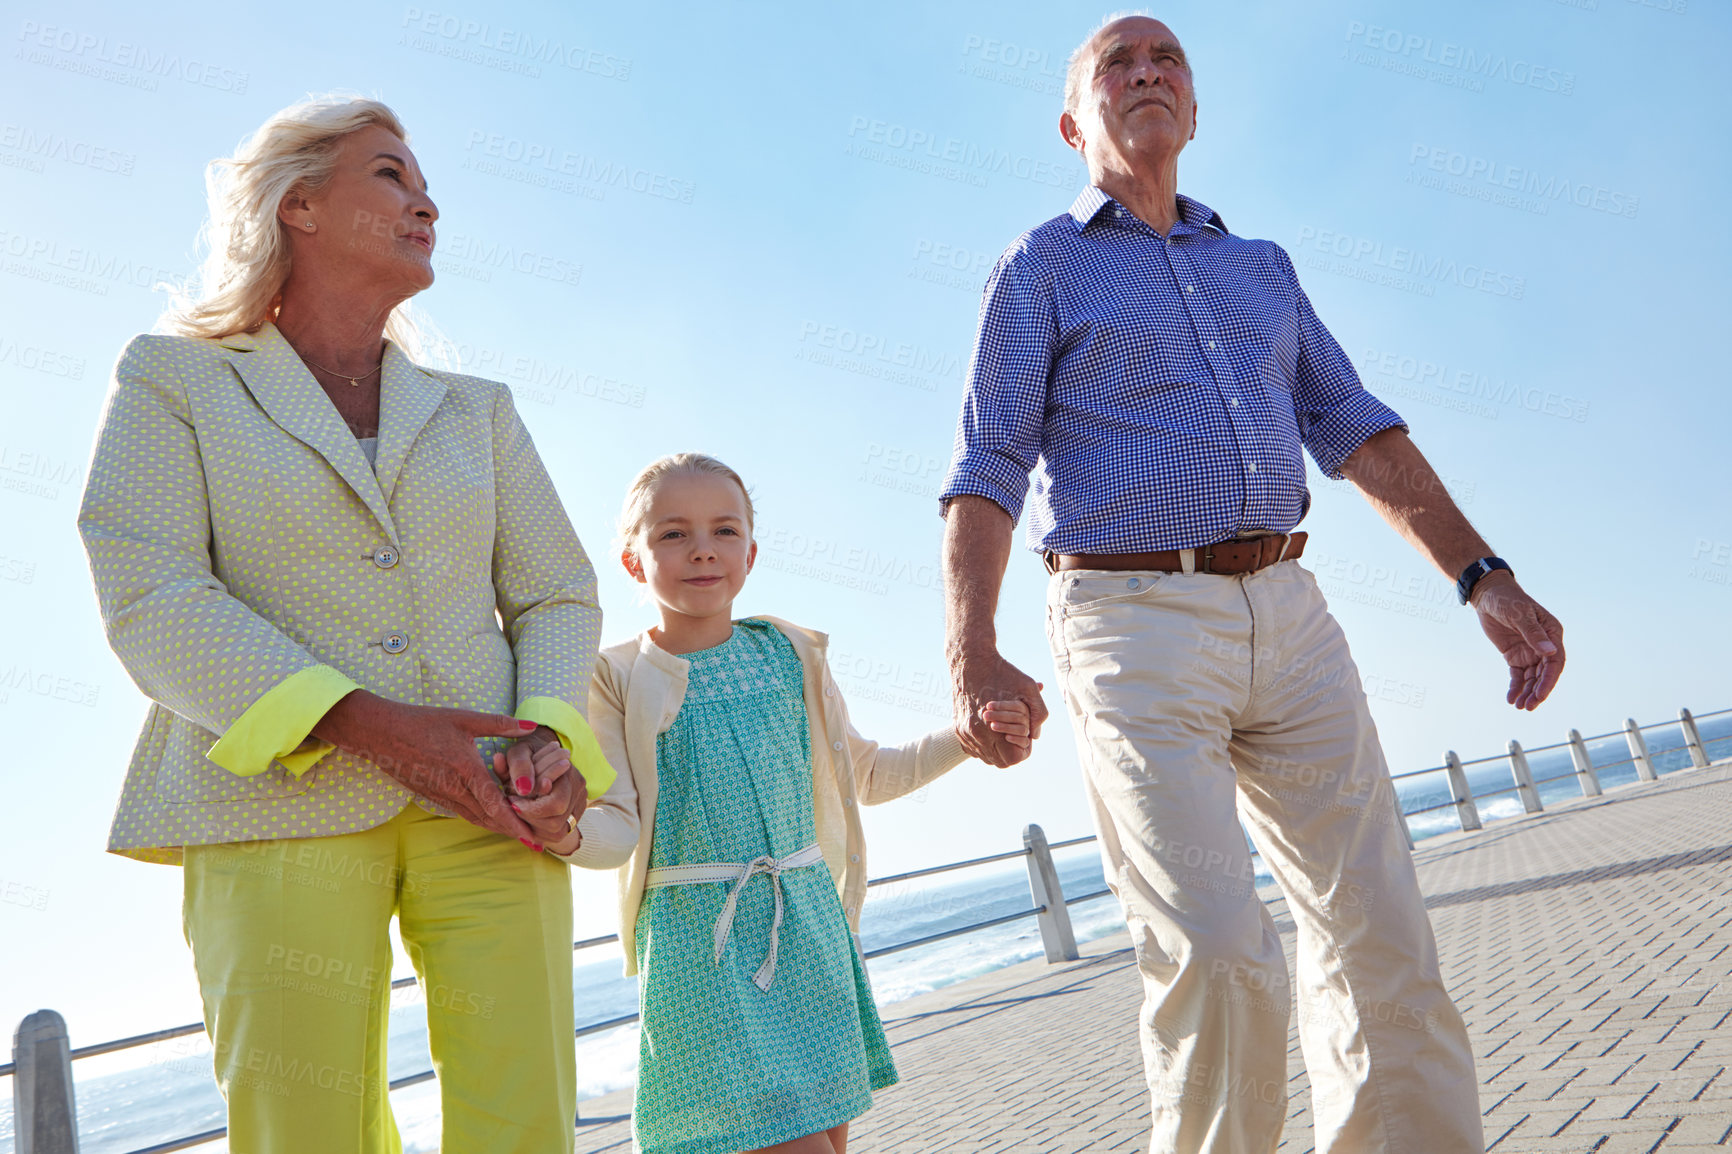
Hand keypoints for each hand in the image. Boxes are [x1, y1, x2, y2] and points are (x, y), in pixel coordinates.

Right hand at [312, 691, 539, 843]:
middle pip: (488, 818)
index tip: (532, 839)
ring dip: (496, 827)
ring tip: (518, 834)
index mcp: (465, 769)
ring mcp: (440, 795)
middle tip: (534, 842)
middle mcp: (453, 788)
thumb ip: (500, 724)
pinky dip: (479, 818)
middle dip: (512, 831)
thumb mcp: (464, 718)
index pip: (495, 804)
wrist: (381, 734)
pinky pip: (461, 812)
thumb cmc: (423, 722)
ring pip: (474, 818)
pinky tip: (491, 818)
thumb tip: (532, 724)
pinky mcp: (431, 797)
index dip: (516, 824)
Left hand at [494, 731, 589, 852]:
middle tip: (513, 805)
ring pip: (557, 831)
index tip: (510, 798)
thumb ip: (520, 765)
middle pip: (557, 820)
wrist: (540, 758)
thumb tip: (524, 788)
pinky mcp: (574, 814)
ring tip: (520, 809)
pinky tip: (528, 816)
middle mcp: (578, 788)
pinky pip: (557, 833)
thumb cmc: (527, 756)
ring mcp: (578, 802)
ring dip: (533, 824)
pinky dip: (539, 828)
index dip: (529, 807)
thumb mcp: (519, 752)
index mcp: (569, 771)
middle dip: (530, 817)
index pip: (555, 803)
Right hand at [951, 650, 1047, 766]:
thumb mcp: (1028, 688)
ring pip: (985, 757)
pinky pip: (973, 749)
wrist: (970, 660)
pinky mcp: (957, 728)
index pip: (1012, 758)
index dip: (1022, 751)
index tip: (1026, 737)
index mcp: (991, 727)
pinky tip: (991, 731)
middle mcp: (974, 734)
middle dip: (1011, 753)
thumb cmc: (1002, 672)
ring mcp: (964, 732)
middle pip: (999, 762)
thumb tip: (1036, 735)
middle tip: (1017, 736)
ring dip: (997, 750)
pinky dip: (984, 744)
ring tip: (1005, 732)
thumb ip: (1038, 713)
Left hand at [980, 699, 1032, 748]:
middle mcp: (1027, 723)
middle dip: (1001, 715)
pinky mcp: (1026, 749)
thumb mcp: (992, 707)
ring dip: (1006, 726)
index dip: (1003, 705)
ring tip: (992, 726)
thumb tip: (1020, 685)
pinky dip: (1016, 738)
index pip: (1018, 706)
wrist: (984, 744)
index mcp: (1023, 711)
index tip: (988, 705)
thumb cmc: (988, 719)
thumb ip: (1002, 696)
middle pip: (1019, 717)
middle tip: (986, 715)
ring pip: (1022, 729)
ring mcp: (1027, 736)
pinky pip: (1024, 742)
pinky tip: (1006, 737)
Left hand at [1470, 573, 1563, 710]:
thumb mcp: (1519, 615)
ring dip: (1527, 692)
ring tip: (1519, 706)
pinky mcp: (1515, 655)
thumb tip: (1550, 652)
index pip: (1555, 662)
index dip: (1549, 680)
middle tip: (1528, 707)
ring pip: (1532, 677)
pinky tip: (1510, 698)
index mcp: (1552, 634)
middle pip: (1545, 674)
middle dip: (1538, 691)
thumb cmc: (1507, 600)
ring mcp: (1529, 651)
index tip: (1540, 695)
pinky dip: (1516, 687)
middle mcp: (1544, 645)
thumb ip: (1533, 633)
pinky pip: (1518, 675)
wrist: (1488, 596)